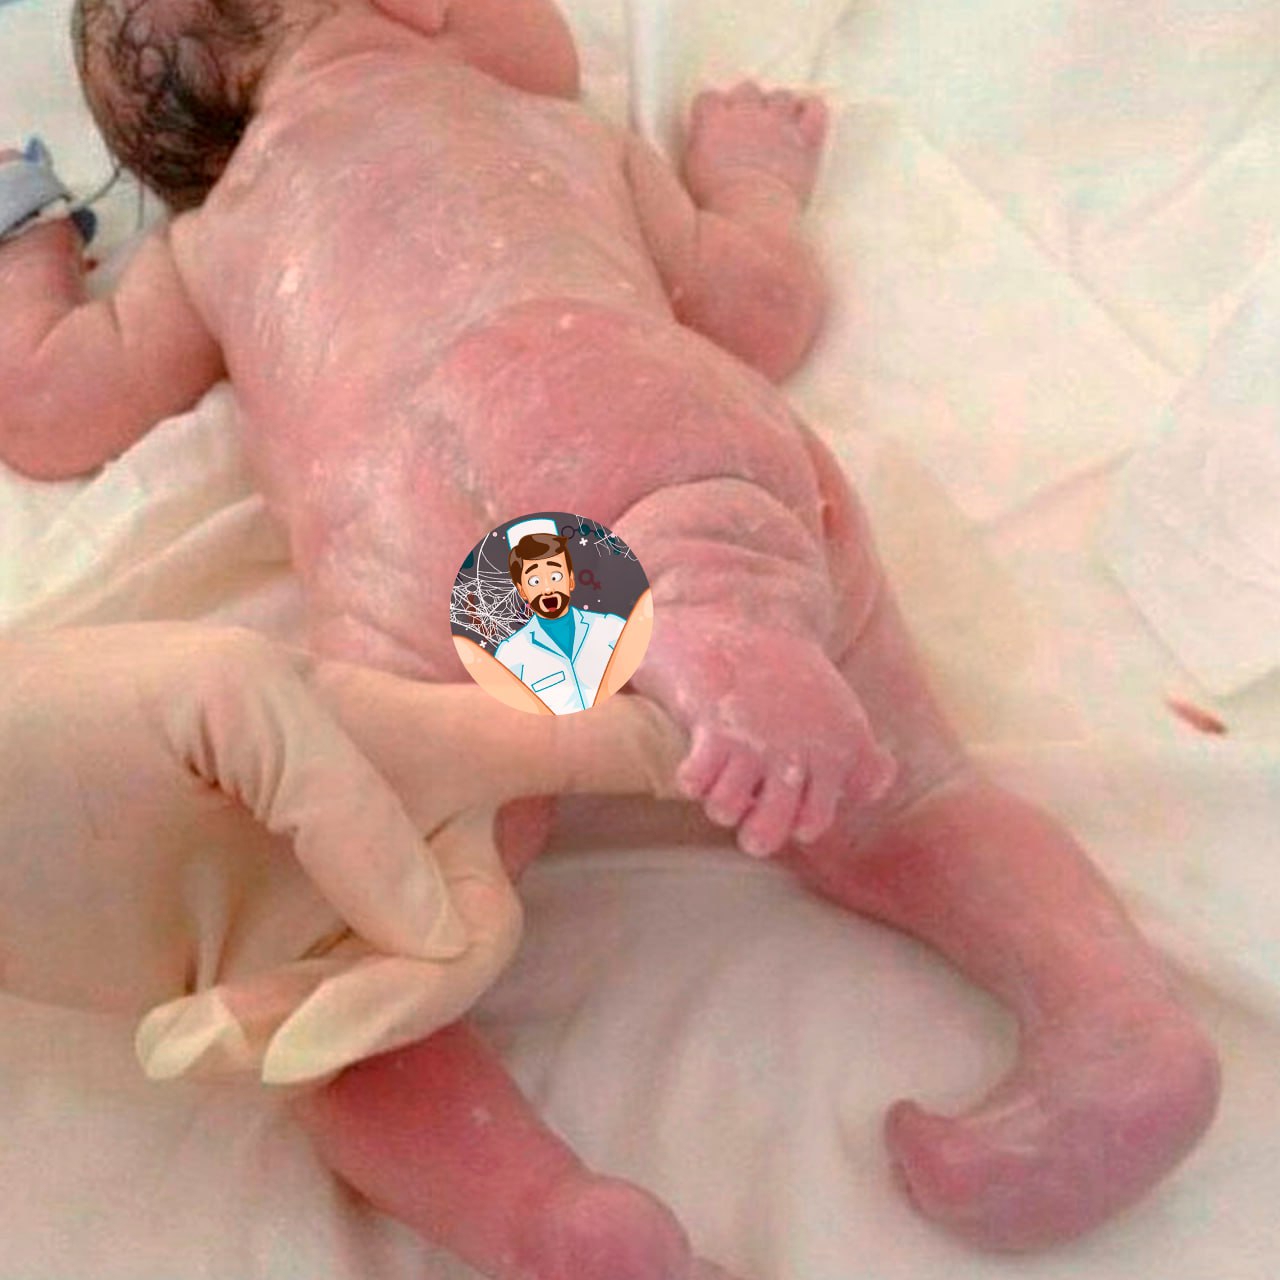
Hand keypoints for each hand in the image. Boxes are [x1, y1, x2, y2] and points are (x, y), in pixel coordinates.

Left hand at [0, 624, 684, 1085]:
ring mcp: (337, 905)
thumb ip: (350, 787)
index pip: (570, 731)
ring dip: (311, 1034)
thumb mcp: (212, 700)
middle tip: (267, 1033)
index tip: (766, 789)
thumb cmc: (59, 722)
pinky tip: (177, 1041)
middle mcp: (390, 818)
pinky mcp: (281, 982)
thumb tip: (431, 919)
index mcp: (397, 726)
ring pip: (411, 997)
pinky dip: (277, 1065)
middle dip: (399, 991)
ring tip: (184, 1036)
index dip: (672, 754)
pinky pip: (344, 1047)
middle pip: (487, 919)